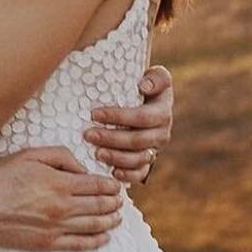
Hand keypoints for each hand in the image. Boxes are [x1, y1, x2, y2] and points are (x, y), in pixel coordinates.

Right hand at [0, 147, 123, 251]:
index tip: (117, 186)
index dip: (111, 186)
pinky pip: (79, 244)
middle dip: (114, 203)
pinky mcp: (47, 243)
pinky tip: (104, 237)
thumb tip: (82, 169)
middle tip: (120, 201)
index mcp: (59, 183)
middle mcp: (62, 207)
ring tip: (117, 217)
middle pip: (99, 206)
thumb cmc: (0, 176)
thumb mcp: (30, 154)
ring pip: (94, 226)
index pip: (96, 185)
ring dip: (110, 221)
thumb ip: (61, 157)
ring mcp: (55, 228)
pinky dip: (96, 241)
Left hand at [86, 64, 172, 185]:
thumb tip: (143, 87)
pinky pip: (141, 174)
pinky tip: (111, 172)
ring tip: (96, 153)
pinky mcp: (148, 162)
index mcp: (163, 111)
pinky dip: (127, 175)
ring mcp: (155, 149)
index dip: (118, 116)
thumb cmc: (142, 84)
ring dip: (116, 157)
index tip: (94, 114)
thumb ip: (156, 78)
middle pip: (138, 140)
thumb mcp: (154, 76)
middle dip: (111, 138)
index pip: (142, 117)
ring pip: (138, 159)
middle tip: (88, 135)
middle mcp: (162, 133)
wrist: (145, 100)